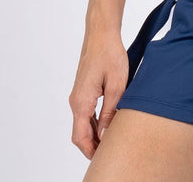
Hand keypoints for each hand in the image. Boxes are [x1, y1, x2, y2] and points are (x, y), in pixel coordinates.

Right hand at [69, 32, 130, 158]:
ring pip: (83, 123)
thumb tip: (105, 134)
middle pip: (80, 133)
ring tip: (111, 141)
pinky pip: (86, 112)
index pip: (80, 137)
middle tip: (110, 152)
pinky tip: (107, 124)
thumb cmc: (110, 55)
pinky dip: (94, 122)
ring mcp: (78, 95)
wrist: (101, 33)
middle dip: (93, 145)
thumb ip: (110, 112)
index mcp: (82, 102)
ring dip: (94, 134)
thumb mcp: (116, 86)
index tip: (103, 158)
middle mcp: (76, 101)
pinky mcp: (83, 89)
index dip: (91, 151)